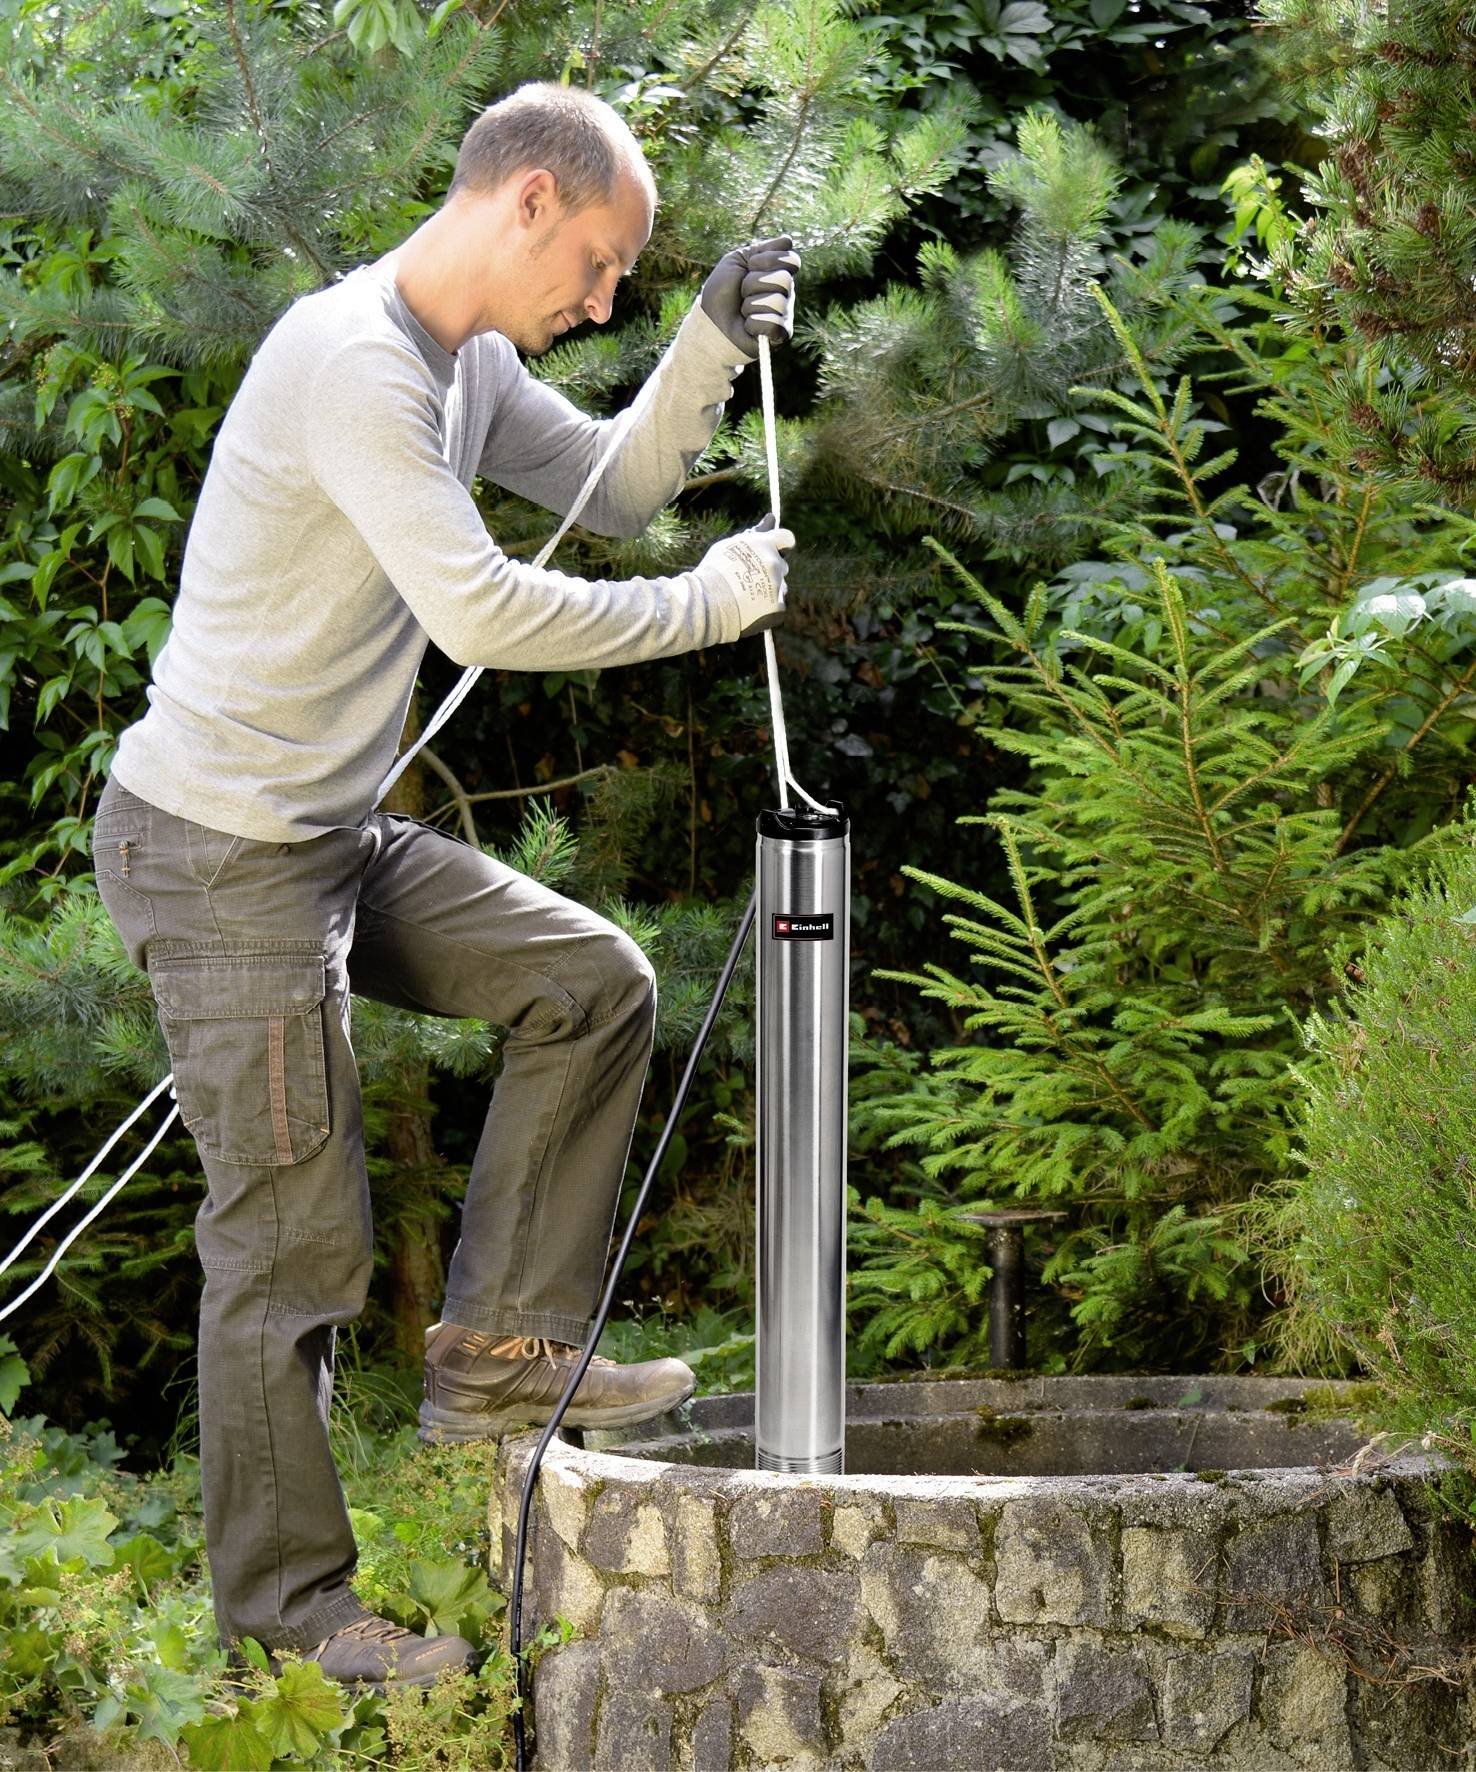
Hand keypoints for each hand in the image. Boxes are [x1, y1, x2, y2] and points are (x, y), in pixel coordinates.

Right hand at [698, 514, 793, 636]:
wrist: (708, 601)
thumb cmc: (714, 570)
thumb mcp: (731, 545)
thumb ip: (756, 533)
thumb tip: (771, 517)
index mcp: (765, 544)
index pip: (787, 538)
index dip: (782, 544)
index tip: (776, 549)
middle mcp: (774, 563)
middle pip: (782, 565)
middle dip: (771, 570)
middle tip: (749, 578)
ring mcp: (777, 585)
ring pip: (781, 586)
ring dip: (770, 589)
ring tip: (747, 596)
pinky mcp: (777, 606)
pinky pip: (778, 606)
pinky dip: (768, 608)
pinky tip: (752, 609)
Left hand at [699, 237, 800, 358]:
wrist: (710, 322)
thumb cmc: (722, 293)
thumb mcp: (736, 261)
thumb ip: (761, 250)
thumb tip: (788, 241)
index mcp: (778, 272)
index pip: (792, 260)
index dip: (769, 260)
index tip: (751, 266)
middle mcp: (786, 292)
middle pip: (784, 279)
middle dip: (753, 284)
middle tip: (742, 292)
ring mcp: (785, 313)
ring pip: (777, 301)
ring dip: (751, 305)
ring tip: (742, 311)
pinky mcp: (780, 334)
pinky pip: (775, 324)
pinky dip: (754, 324)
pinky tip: (748, 326)